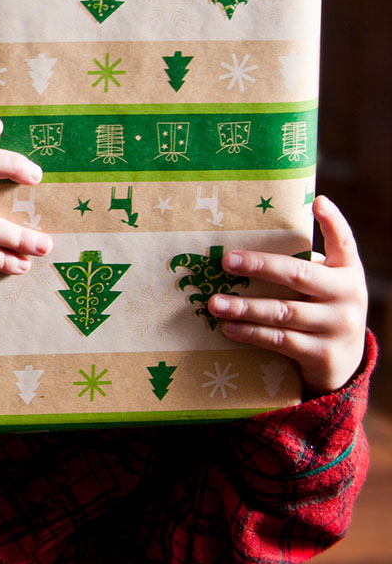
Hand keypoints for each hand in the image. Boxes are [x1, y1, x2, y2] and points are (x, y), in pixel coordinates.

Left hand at [208, 195, 368, 395]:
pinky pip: (281, 341)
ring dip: (245, 307)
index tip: (318, 201)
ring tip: (214, 303)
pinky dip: (252, 333)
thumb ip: (301, 267)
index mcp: (347, 272)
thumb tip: (243, 247)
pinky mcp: (324, 354)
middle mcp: (348, 295)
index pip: (343, 242)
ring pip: (284, 311)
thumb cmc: (320, 310)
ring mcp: (338, 326)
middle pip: (299, 275)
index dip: (333, 221)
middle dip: (259, 266)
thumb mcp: (322, 286)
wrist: (345, 361)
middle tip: (226, 261)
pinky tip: (229, 328)